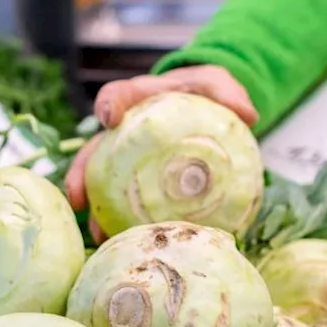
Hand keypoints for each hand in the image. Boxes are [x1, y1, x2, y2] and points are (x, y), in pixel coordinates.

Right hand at [65, 65, 258, 242]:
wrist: (205, 113)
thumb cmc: (202, 93)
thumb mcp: (216, 84)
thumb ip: (227, 92)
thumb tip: (248, 114)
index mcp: (138, 99)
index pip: (117, 95)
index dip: (109, 105)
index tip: (109, 119)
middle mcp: (123, 131)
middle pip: (94, 150)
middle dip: (81, 173)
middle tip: (78, 197)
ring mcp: (126, 158)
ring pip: (102, 182)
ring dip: (96, 209)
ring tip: (98, 233)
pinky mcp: (137, 181)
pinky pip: (125, 201)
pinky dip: (122, 221)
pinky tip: (126, 241)